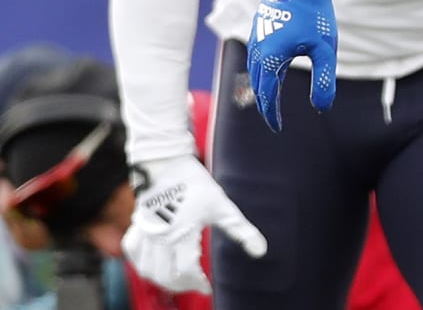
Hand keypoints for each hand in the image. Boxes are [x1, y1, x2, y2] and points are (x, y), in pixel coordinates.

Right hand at [121, 155, 266, 293]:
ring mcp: (146, 234)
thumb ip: (241, 230)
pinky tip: (155, 264)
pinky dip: (143, 264)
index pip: (185, 271)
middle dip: (181, 285)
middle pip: (165, 276)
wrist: (166, 163)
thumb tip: (261, 251)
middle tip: (195, 283)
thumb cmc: (195, 184)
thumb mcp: (222, 206)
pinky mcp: (136, 227)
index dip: (197, 283)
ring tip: (179, 278)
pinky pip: (133, 254)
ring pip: (146, 270)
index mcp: (181, 234)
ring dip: (162, 279)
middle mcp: (160, 239)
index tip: (207, 286)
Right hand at [244, 0, 336, 131]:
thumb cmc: (316, 15)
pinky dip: (261, 70)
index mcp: (270, 58)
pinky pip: (256, 56)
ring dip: (262, 86)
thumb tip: (323, 107)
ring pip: (254, 70)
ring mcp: (256, 37)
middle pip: (257, 85)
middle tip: (273, 117)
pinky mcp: (259, 28)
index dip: (272, 113)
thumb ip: (324, 80)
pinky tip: (273, 71)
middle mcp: (258, 50)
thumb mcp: (325, 49)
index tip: (278, 127)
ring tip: (272, 99)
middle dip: (265, 103)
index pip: (268, 95)